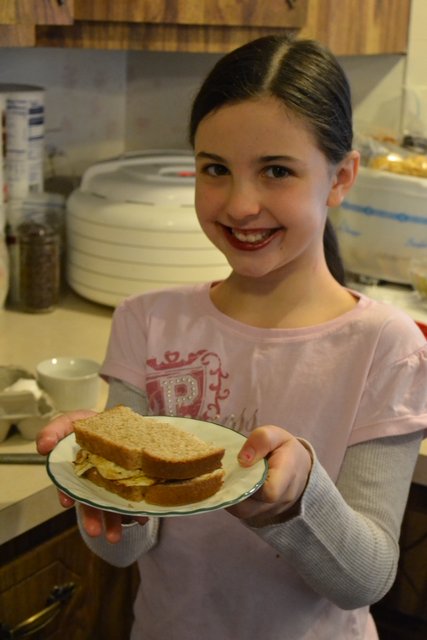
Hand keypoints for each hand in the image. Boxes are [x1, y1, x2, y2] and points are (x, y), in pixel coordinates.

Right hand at [36, 410, 148, 541]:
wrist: (122, 423)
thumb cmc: (92, 424)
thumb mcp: (70, 421)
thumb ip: (53, 432)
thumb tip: (42, 446)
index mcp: (77, 469)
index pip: (68, 484)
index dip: (66, 493)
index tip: (67, 502)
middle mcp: (93, 481)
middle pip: (90, 502)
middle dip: (92, 517)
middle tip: (95, 531)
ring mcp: (113, 484)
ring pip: (111, 506)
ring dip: (113, 521)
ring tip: (115, 536)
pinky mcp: (132, 483)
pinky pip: (134, 499)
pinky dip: (138, 510)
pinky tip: (143, 518)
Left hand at [227, 426, 312, 523]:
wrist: (298, 467)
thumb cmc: (284, 448)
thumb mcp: (275, 435)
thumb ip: (260, 441)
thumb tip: (242, 460)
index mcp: (288, 475)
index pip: (270, 491)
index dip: (249, 481)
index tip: (239, 465)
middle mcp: (282, 498)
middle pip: (251, 506)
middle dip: (232, 489)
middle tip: (224, 472)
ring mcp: (272, 510)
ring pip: (244, 512)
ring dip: (230, 495)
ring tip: (225, 478)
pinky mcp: (262, 514)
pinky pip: (244, 513)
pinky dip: (233, 500)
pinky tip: (229, 485)